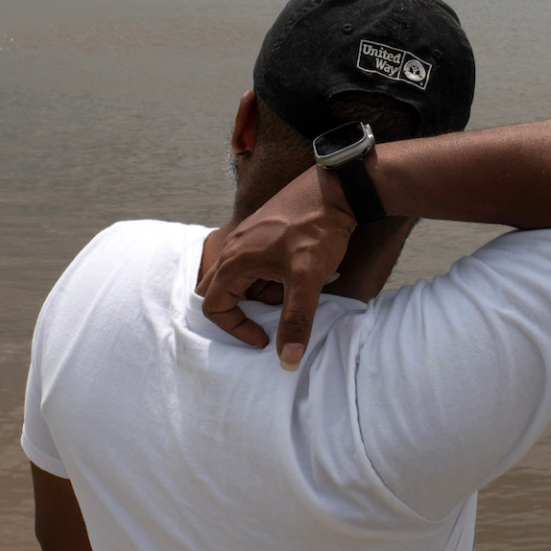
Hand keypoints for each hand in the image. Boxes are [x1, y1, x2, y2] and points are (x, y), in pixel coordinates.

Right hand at [197, 167, 355, 369]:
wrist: (336, 189)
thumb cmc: (317, 229)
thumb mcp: (307, 279)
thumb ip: (296, 320)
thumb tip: (287, 361)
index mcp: (234, 260)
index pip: (214, 307)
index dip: (236, 329)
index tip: (265, 337)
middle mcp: (233, 247)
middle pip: (221, 292)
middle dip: (245, 310)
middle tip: (274, 313)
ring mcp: (248, 238)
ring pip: (242, 279)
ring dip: (263, 293)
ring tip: (295, 288)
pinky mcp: (263, 232)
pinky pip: (255, 264)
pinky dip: (271, 278)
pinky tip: (299, 273)